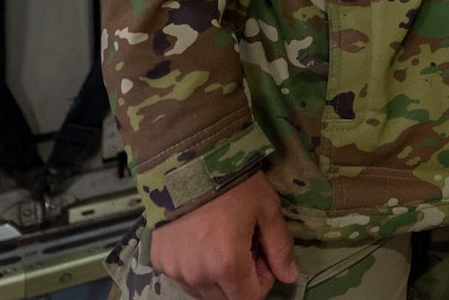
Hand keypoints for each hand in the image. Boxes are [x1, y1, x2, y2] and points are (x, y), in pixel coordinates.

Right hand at [148, 169, 296, 299]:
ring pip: (202, 290)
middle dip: (241, 278)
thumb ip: (280, 247)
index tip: (263, 254)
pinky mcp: (159, 260)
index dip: (262, 280)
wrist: (186, 162)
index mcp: (227, 265)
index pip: (249, 298)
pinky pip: (182, 276)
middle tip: (245, 244)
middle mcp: (197, 275)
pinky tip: (202, 238)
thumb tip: (290, 276)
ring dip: (218, 275)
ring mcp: (174, 269)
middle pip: (225, 297)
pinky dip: (196, 266)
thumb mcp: (267, 210)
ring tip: (224, 239)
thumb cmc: (232, 183)